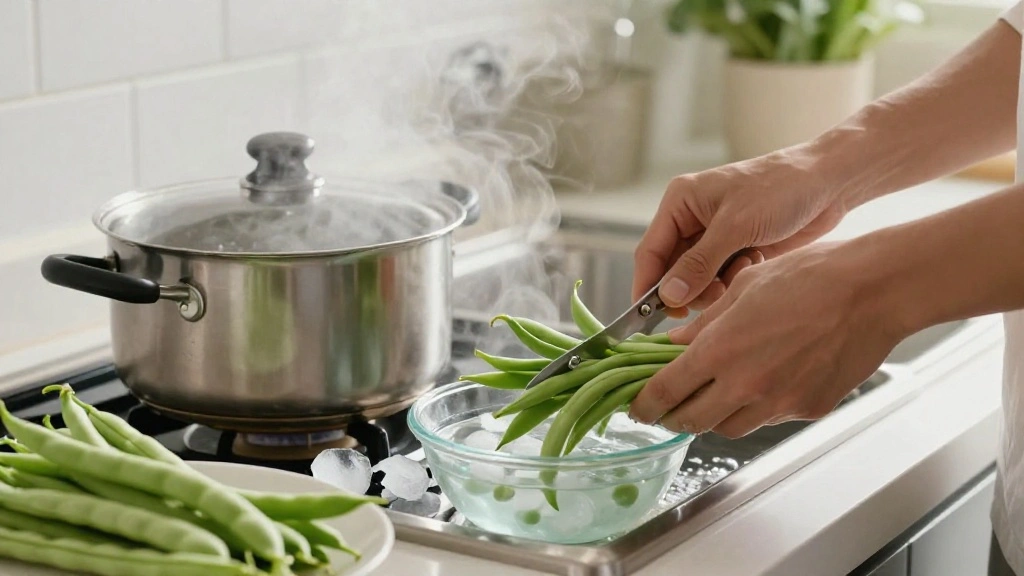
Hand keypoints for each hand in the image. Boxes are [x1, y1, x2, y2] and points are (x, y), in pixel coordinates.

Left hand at [628, 242, 908, 437]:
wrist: (873, 291)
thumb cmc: (811, 277)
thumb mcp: (744, 287)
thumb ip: (705, 323)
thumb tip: (676, 343)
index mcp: (721, 349)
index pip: (666, 392)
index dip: (644, 405)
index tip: (637, 407)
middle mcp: (746, 383)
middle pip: (692, 421)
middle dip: (672, 418)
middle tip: (666, 409)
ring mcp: (779, 401)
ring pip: (729, 426)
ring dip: (714, 416)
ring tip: (713, 395)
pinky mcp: (808, 408)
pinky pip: (768, 418)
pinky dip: (756, 408)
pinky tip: (761, 383)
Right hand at [633, 147, 847, 314]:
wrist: (830, 182)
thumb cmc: (781, 188)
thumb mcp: (736, 225)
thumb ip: (698, 263)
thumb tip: (668, 296)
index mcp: (680, 203)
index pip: (650, 252)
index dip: (647, 286)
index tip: (648, 317)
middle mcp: (692, 221)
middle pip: (671, 272)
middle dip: (690, 289)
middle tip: (715, 295)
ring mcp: (714, 238)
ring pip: (696, 281)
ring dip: (716, 286)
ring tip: (743, 269)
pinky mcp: (736, 252)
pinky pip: (721, 280)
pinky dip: (734, 281)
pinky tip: (756, 263)